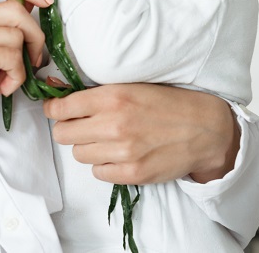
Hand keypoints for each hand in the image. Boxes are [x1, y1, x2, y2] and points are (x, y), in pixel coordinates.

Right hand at [0, 0, 51, 187]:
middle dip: (35, 36)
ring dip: (23, 62)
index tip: (45, 2)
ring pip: (17, 34)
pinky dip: (16, 76)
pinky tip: (0, 88)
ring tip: (7, 79)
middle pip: (15, 8)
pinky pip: (13, 56)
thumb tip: (30, 3)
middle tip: (32, 60)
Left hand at [44, 83, 238, 184]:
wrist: (204, 129)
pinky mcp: (132, 173)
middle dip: (68, 130)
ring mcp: (123, 151)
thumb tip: (60, 95)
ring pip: (79, 154)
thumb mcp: (132, 86)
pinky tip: (119, 155)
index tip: (55, 111)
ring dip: (87, 148)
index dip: (54, 110)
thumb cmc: (167, 103)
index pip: (62, 107)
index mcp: (112, 96)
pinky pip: (98, 173)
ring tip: (106, 140)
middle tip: (82, 126)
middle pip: (63, 134)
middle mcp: (114, 124)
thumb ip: (98, 93)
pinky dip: (104, 165)